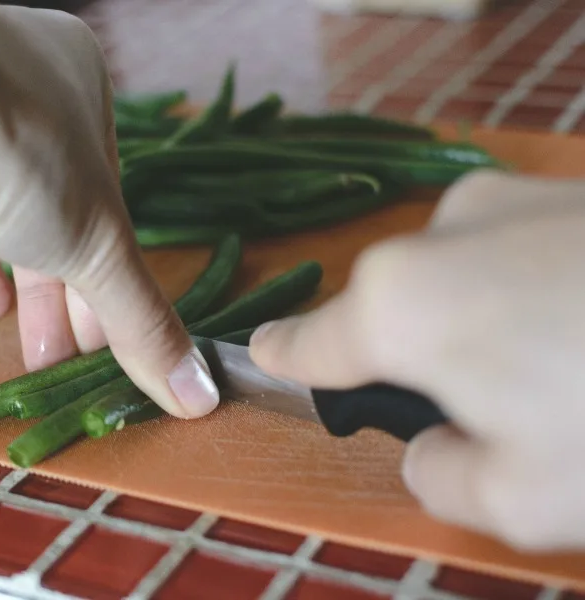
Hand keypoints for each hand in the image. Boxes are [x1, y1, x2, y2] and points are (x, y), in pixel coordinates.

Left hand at [0, 0, 218, 418]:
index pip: (111, 203)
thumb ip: (143, 320)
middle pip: (60, 214)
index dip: (114, 280)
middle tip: (71, 362)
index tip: (112, 344)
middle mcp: (25, 95)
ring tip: (36, 354)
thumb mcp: (98, 245)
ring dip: (25, 289)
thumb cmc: (13, 150)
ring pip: (6, 216)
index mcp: (83, 90)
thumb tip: (198, 393)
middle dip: (68, 297)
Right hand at [249, 170, 584, 550]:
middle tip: (510, 422)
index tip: (266, 367)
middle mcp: (440, 235)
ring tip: (580, 375)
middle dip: (428, 368)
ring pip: (466, 283)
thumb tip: (434, 448)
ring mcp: (510, 199)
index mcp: (398, 306)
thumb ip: (438, 478)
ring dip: (493, 331)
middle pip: (397, 317)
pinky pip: (524, 256)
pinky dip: (544, 297)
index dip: (283, 368)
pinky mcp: (574, 189)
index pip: (303, 345)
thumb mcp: (518, 498)